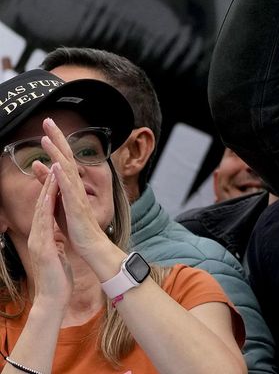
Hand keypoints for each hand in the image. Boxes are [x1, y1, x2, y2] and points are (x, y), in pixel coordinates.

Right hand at [24, 168, 72, 308]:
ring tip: (50, 173)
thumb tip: (57, 235)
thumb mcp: (57, 254)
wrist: (54, 297)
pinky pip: (44, 223)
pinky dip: (46, 208)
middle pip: (41, 206)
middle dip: (45, 185)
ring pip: (40, 211)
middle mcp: (37, 236)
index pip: (45, 210)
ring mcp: (38, 241)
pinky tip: (49, 197)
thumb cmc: (58, 277)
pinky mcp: (42, 247)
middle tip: (50, 165)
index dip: (49, 192)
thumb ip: (55, 243)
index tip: (55, 175)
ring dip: (46, 191)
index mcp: (42, 237)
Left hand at [35, 119, 117, 268]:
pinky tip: (57, 164)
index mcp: (71, 183)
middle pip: (66, 156)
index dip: (56, 141)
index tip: (48, 126)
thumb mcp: (58, 200)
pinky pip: (69, 188)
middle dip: (57, 138)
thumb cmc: (74, 225)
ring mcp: (77, 193)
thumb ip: (49, 182)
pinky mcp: (76, 205)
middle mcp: (76, 184)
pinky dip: (63, 175)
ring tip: (47, 138)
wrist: (89, 244)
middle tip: (48, 120)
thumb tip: (38, 165)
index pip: (63, 157)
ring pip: (67, 168)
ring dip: (57, 152)